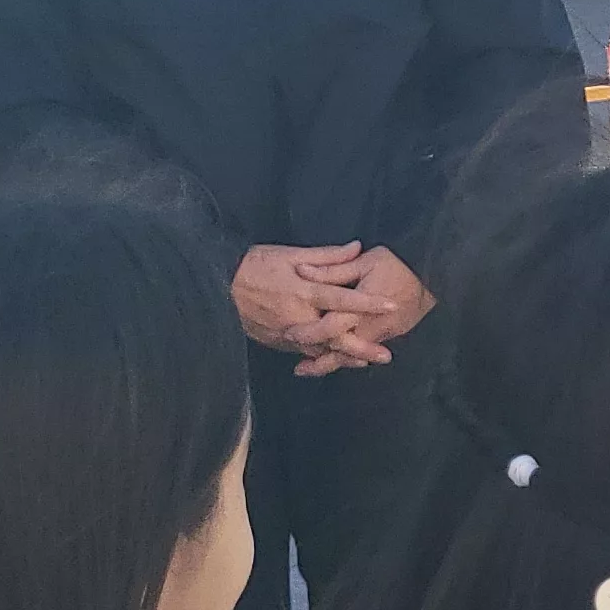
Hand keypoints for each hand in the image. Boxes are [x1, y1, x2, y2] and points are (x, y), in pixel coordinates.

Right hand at [231, 242, 397, 355]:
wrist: (218, 285)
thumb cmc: (255, 265)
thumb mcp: (289, 253)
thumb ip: (326, 255)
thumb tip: (357, 247)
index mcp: (303, 291)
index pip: (342, 298)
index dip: (368, 303)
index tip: (391, 306)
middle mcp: (297, 316)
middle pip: (335, 337)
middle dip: (361, 348)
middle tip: (385, 356)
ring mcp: (286, 333)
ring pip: (320, 350)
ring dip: (344, 358)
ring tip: (367, 362)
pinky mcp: (276, 342)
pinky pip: (303, 353)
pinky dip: (322, 358)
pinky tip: (337, 361)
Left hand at [281, 246, 430, 376]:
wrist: (434, 274)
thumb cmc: (398, 264)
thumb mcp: (365, 261)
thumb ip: (333, 269)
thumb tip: (302, 271)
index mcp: (360, 307)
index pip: (330, 326)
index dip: (309, 333)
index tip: (290, 336)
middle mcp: (371, 326)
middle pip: (341, 351)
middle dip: (319, 363)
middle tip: (298, 370)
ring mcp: (382, 334)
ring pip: (353, 354)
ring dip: (332, 363)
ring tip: (311, 370)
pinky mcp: (390, 334)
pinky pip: (365, 349)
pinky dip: (349, 356)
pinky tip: (337, 358)